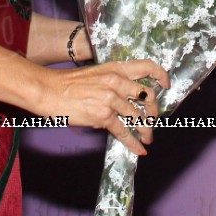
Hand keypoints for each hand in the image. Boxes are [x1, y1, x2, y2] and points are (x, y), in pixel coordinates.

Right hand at [39, 59, 169, 154]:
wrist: (49, 90)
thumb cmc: (69, 83)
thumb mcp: (96, 74)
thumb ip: (115, 82)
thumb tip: (128, 98)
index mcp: (116, 68)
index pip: (147, 67)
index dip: (161, 75)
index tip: (166, 84)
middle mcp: (117, 82)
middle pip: (147, 96)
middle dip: (153, 111)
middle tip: (152, 120)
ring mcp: (111, 99)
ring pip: (138, 117)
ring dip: (146, 130)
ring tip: (148, 137)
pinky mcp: (103, 116)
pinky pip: (124, 132)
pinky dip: (133, 143)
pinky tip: (139, 149)